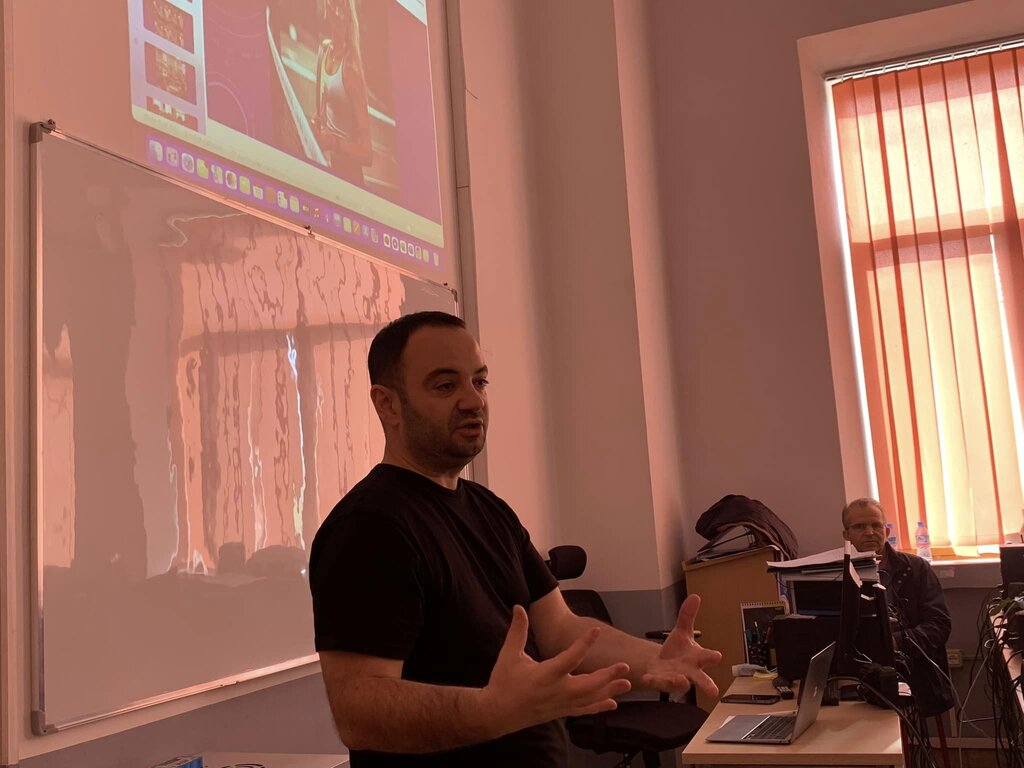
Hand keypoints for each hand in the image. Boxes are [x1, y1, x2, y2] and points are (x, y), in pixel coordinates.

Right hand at [478, 605, 631, 737]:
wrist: (498, 713)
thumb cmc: (504, 682)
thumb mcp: (509, 654)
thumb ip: (517, 630)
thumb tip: (519, 607)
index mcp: (545, 675)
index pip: (570, 658)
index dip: (584, 643)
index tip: (596, 631)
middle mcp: (557, 691)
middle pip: (588, 684)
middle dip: (608, 675)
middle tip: (625, 666)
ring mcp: (561, 704)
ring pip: (590, 698)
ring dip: (609, 690)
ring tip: (627, 683)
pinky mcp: (561, 712)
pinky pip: (584, 710)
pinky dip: (599, 707)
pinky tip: (613, 703)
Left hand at [641, 594, 722, 697]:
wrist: (661, 664)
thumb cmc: (677, 650)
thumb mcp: (682, 631)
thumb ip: (687, 616)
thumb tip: (695, 596)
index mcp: (697, 658)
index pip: (708, 657)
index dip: (712, 657)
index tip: (718, 656)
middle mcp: (689, 671)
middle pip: (700, 679)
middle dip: (706, 684)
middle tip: (714, 692)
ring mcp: (675, 678)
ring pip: (680, 684)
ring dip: (680, 682)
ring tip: (680, 679)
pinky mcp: (660, 682)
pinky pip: (657, 682)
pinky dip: (653, 680)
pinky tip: (647, 677)